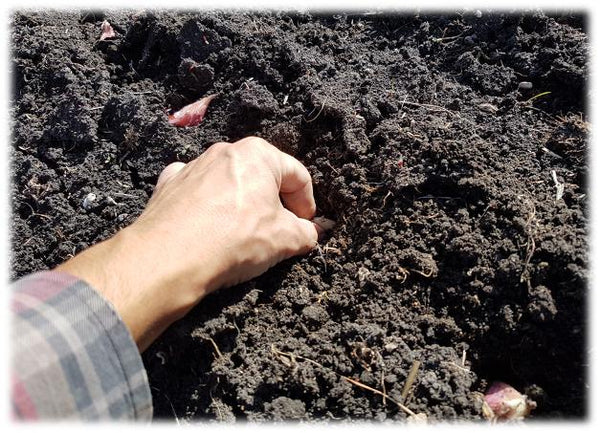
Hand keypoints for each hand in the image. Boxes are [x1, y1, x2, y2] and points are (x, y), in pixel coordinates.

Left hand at [57, 137, 319, 349]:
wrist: (167, 258)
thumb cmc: (232, 240)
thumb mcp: (285, 240)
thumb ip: (307, 233)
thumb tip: (313, 232)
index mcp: (257, 154)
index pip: (297, 175)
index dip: (308, 204)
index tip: (307, 226)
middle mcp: (224, 151)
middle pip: (262, 177)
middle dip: (274, 205)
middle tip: (279, 233)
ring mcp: (192, 166)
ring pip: (229, 184)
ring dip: (241, 206)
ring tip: (242, 237)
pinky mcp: (168, 186)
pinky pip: (198, 193)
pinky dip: (208, 207)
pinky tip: (209, 229)